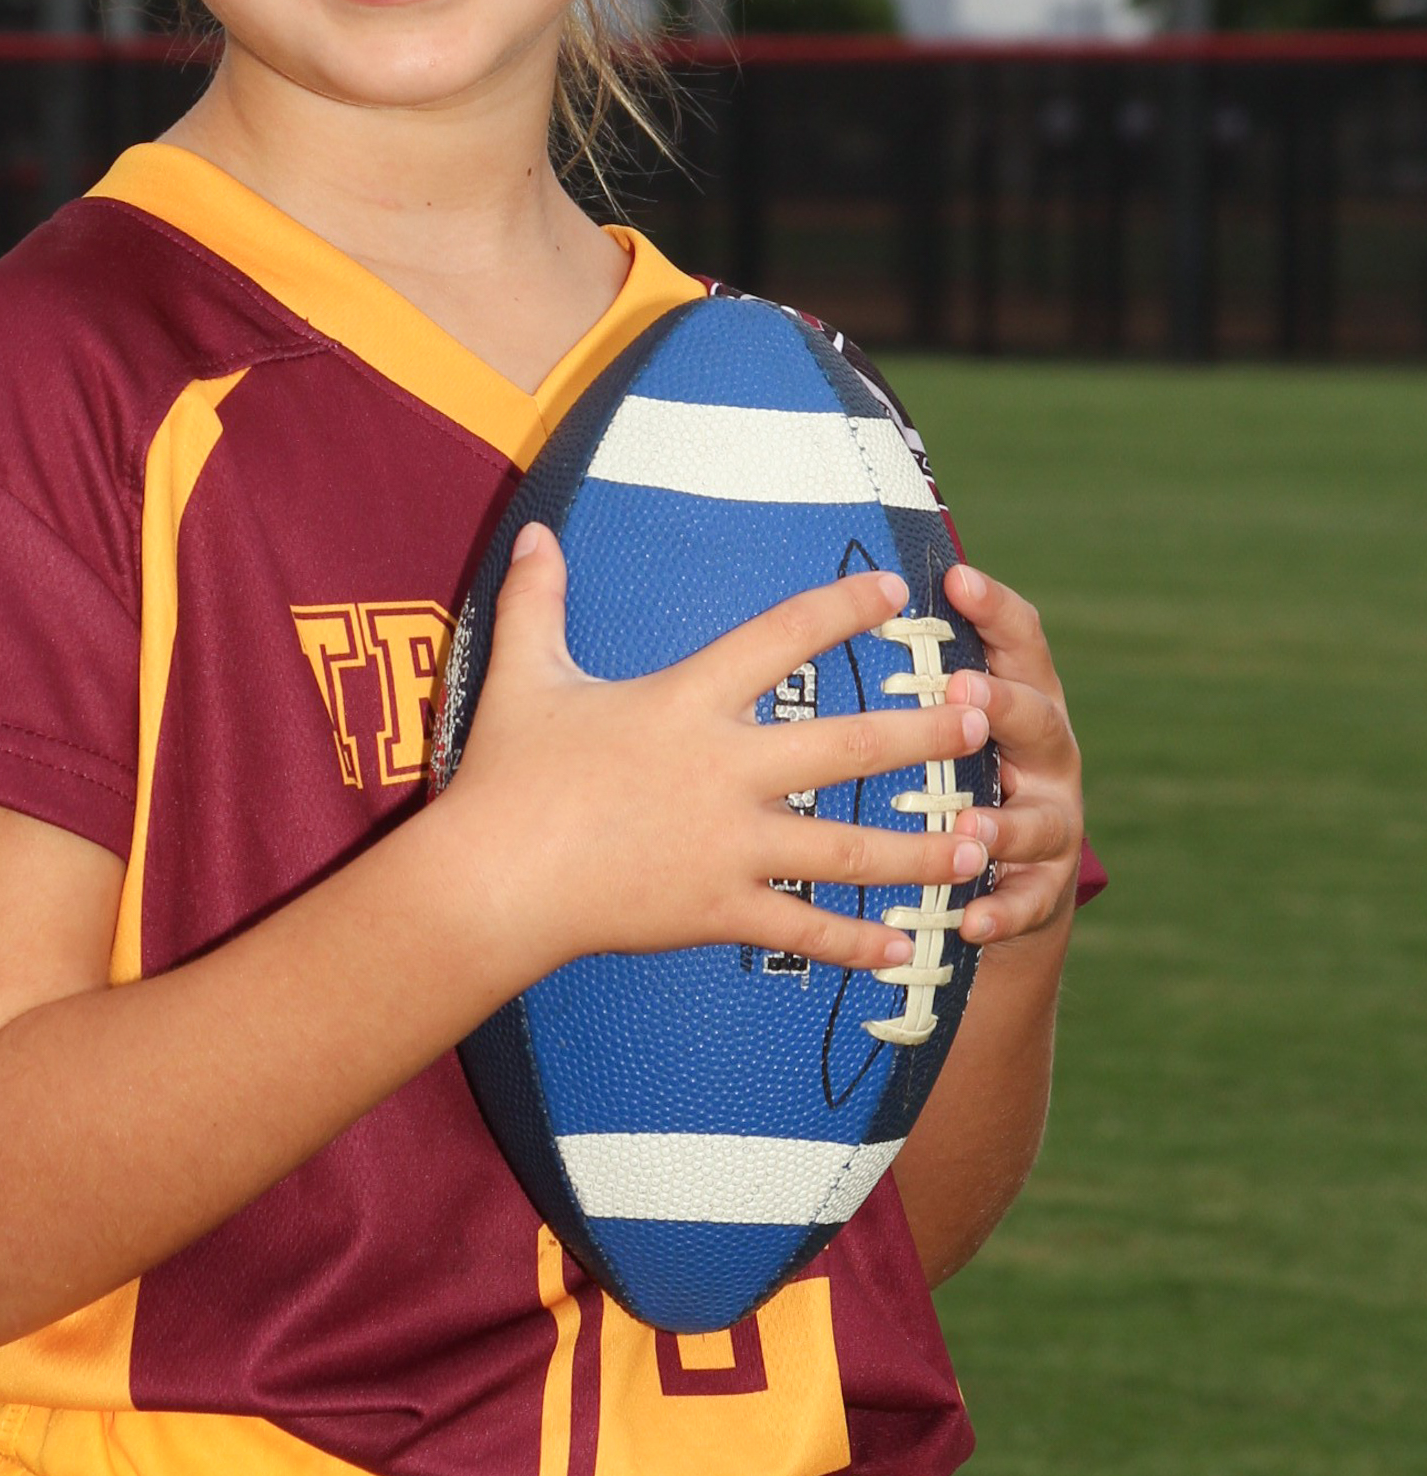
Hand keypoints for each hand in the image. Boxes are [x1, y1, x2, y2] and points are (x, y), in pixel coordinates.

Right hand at [437, 524, 992, 983]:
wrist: (491, 880)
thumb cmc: (507, 775)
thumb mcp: (524, 675)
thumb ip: (537, 598)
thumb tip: (530, 529)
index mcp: (686, 701)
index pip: (782, 637)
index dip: (843, 607)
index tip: (896, 590)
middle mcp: (723, 769)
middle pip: (849, 747)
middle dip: (924, 733)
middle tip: (984, 719)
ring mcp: (727, 847)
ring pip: (848, 849)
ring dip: (920, 848)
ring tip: (980, 844)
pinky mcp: (718, 911)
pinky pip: (803, 930)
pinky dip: (859, 941)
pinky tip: (906, 946)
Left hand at [943, 562, 1083, 948]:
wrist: (996, 881)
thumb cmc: (945, 775)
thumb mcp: (937, 721)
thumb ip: (910, 678)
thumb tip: (831, 602)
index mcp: (1018, 699)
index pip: (1019, 640)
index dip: (994, 607)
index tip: (955, 577)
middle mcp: (1046, 754)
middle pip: (1038, 720)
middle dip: (1002, 705)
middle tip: (964, 693)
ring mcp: (1052, 821)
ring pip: (1041, 820)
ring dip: (1004, 824)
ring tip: (970, 829)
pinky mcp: (1044, 889)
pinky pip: (1029, 901)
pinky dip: (1002, 910)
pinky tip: (971, 918)